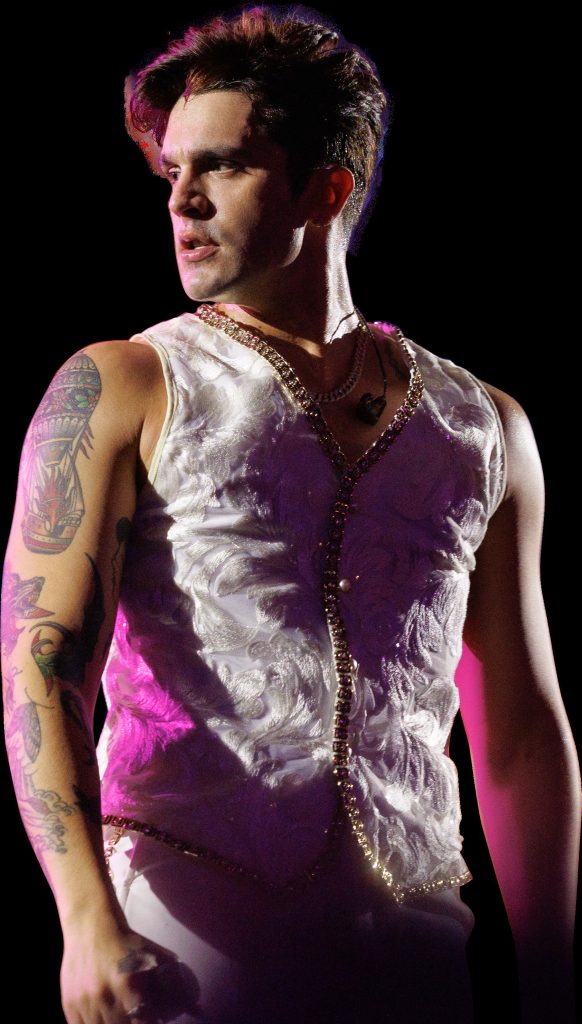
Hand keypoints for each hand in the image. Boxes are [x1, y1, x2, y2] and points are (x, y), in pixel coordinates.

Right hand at [60, 922, 201, 1022]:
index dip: (151, 1020)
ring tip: (121, 1014)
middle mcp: (105, 997)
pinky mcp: (69, 1005)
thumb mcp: (156, 959)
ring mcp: (84, 1003)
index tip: (153, 1016)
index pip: (144, 1022)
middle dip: (133, 1022)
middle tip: (137, 1013)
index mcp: (129, 984)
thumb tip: (199, 1010)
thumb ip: (177, 986)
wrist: (90, 925)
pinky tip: (104, 1019)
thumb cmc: (127, 942)